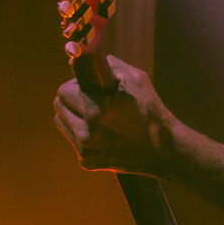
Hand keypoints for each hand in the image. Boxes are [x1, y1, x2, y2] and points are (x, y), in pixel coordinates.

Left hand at [53, 54, 179, 176]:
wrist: (164, 150)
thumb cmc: (151, 111)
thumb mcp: (136, 79)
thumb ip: (108, 65)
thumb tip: (82, 61)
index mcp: (96, 111)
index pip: (63, 92)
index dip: (74, 85)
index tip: (87, 86)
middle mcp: (87, 133)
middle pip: (59, 107)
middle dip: (71, 99)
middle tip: (89, 98)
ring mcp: (86, 150)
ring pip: (62, 123)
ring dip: (73, 115)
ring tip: (95, 114)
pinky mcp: (87, 162)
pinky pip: (73, 141)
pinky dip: (83, 134)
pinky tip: (101, 133)